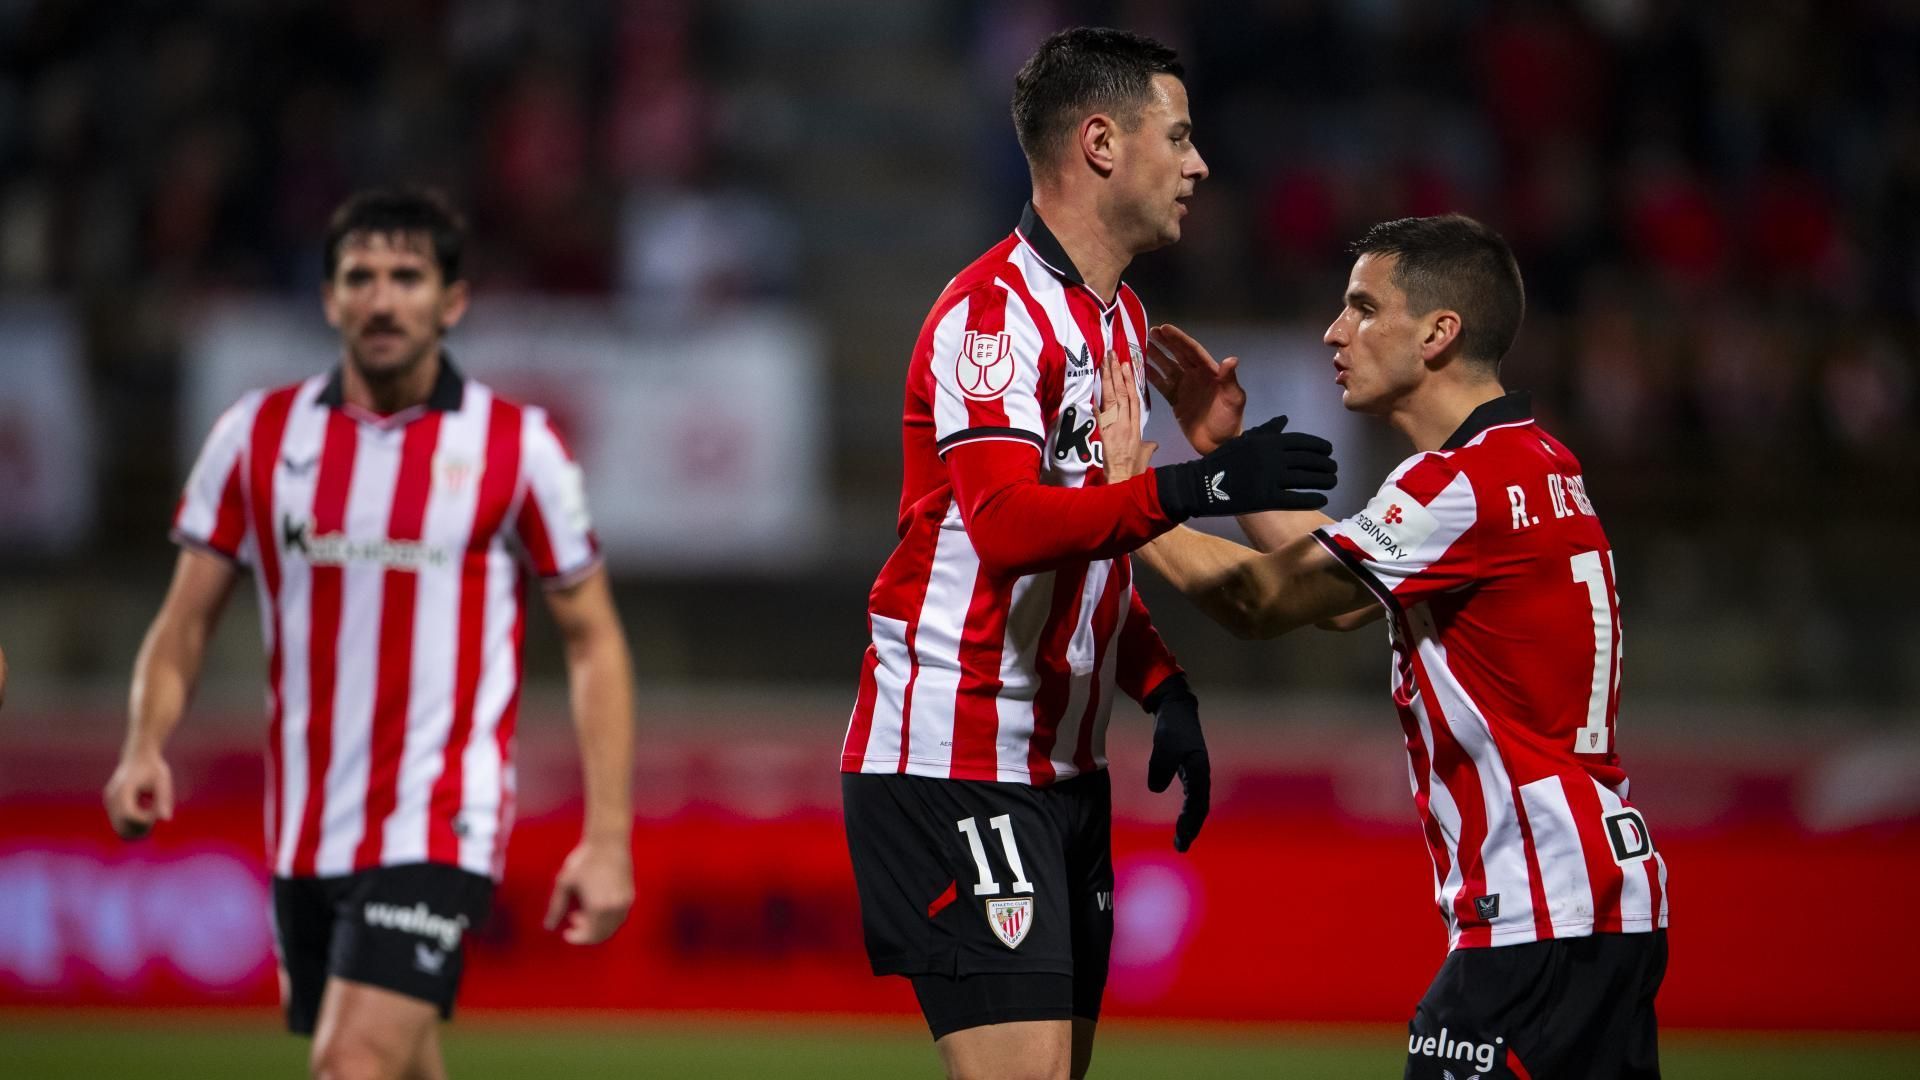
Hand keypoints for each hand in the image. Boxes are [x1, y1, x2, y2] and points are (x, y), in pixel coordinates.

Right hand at [104, 751, 173, 839]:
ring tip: (151, 813)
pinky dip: (132, 822)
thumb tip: (166, 819)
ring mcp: (109, 801)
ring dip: (136, 827)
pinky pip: (119, 821)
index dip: (144, 819)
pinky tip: (145, 809)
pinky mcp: (110, 803)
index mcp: (124, 789)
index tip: (157, 813)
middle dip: (139, 829)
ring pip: (119, 827)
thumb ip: (163, 800)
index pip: (129, 815)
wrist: (139, 756)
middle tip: (155, 818)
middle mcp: (112, 796)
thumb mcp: (162, 782)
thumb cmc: (153, 768)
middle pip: (120, 826)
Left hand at [544, 837, 634, 944]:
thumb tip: (549, 926)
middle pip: (602, 935)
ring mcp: (625, 903)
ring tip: (584, 910)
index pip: (589, 935)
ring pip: (613, 927)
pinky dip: (608, 920)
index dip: (576, 937)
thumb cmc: (584, 860)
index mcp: (598, 908)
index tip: (566, 932)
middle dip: (586, 932)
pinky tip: (597, 906)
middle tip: (573, 918)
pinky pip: (620, 917)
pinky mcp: (630, 895)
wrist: (608, 841)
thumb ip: (556, 907)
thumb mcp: (565, 883)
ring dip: (598, 927)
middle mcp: (615, 909)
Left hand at [1096, 349, 1157, 482]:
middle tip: (1112, 356)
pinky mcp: (1105, 436)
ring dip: (1107, 380)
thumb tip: (1153, 443)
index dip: (1130, 380)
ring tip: (1105, 364)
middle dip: (1117, 373)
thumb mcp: (1145, 455)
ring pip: (1112, 400)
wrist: (1125, 482)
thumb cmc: (1135, 470)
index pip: (1134, 397)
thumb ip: (1148, 446)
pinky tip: (1093, 392)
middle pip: (1122, 393)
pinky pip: (1100, 417)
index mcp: (1137, 425)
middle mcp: (1127, 423)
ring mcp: (1116, 428)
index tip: (1126, 365)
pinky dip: (1097, 405)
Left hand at [1144, 675, 1208, 851]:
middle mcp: (1202, 774)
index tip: (1183, 838)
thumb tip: (1156, 789)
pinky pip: (1192, 797)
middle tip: (1181, 847)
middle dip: (1192, 827)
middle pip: (1200, 807)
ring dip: (1191, 822)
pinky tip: (1182, 823)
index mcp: (1199, 769)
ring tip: (1182, 842)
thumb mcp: (1163, 744)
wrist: (1176, 709)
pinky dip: (1188, 811)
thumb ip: (1160, 765)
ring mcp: (1197, 773)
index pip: (1198, 802)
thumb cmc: (1171, 726)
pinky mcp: (1189, 772)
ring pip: (1197, 803)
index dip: (1191, 822)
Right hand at [1146, 324, 1246, 454]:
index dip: (1179, 339)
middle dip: (1165, 342)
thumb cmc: (1229, 421)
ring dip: (1156, 356)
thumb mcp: (1233, 399)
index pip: (1192, 351)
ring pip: (1168, 367)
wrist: (1219, 445)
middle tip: (1150, 331)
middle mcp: (1196, 375)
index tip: (1165, 328)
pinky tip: (1140, 369)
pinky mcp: (1175, 400)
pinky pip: (1161, 385)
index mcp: (1210, 372)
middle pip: (1178, 354)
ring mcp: (1185, 387)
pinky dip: (1152, 376)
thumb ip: (1229, 379)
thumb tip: (1231, 359)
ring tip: (1141, 345)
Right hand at [1153, 415, 1337, 519]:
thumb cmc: (1223, 461)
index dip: (1320, 447)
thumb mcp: (1245, 440)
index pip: (1303, 442)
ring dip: (1324, 480)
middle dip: (1325, 464)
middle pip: (1308, 460)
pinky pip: (1296, 498)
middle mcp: (1273, 457)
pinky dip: (1312, 498)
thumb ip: (1267, 431)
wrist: (1202, 484)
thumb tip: (1285, 420)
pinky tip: (1321, 499)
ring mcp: (1270, 478)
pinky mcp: (1266, 498)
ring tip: (1332, 482)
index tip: (1329, 451)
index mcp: (1268, 441)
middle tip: (1333, 469)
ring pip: (1306, 479)